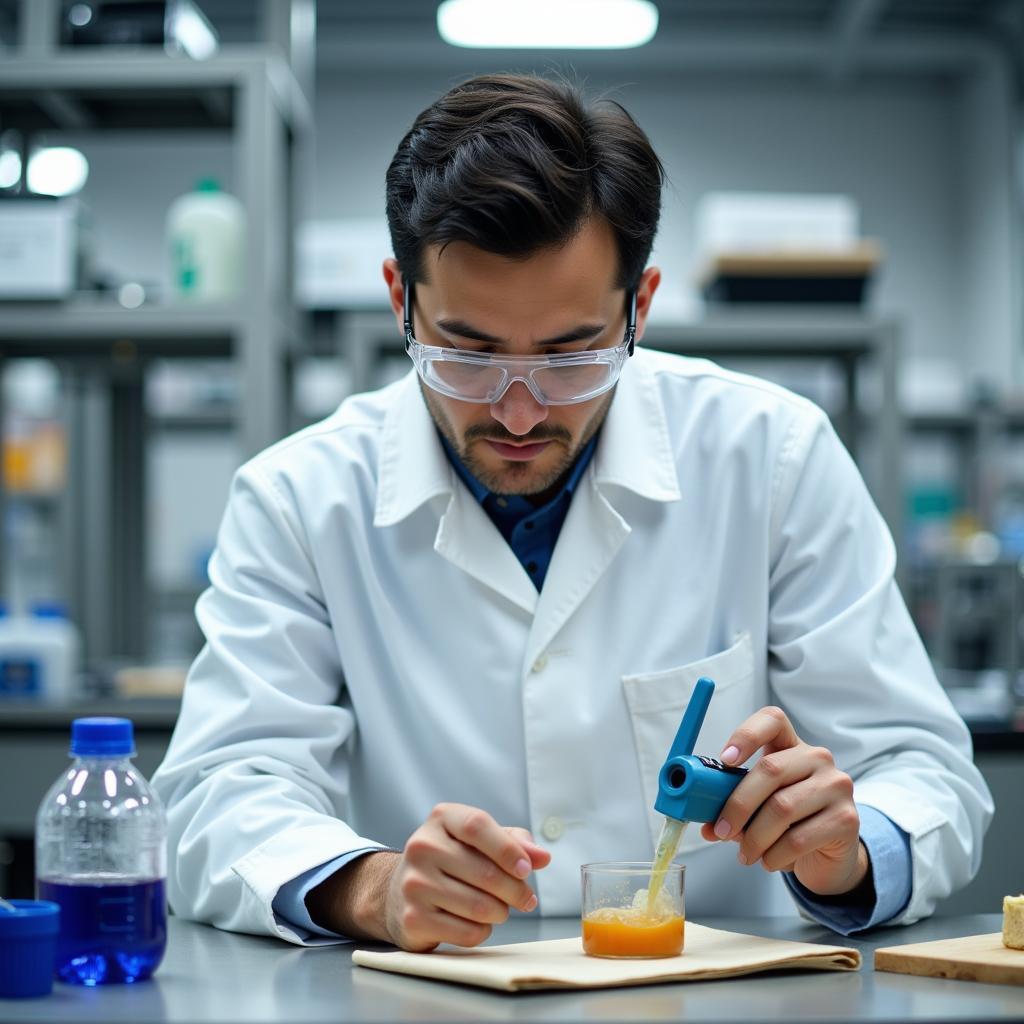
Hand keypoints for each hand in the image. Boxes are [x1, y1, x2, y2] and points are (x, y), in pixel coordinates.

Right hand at [383, 804, 550, 951]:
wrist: (400, 892)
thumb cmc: (452, 861)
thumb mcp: (479, 841)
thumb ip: (514, 842)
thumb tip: (542, 857)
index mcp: (441, 819)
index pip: (477, 825)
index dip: (508, 849)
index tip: (527, 870)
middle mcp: (422, 846)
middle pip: (485, 872)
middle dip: (515, 891)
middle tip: (526, 898)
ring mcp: (414, 883)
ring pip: (479, 907)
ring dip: (501, 912)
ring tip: (500, 909)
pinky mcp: (413, 919)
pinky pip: (466, 932)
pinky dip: (482, 931)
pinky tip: (477, 923)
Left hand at [699, 706, 867, 897]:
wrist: (831, 854)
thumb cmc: (789, 822)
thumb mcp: (759, 806)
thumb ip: (733, 806)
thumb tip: (705, 823)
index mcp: (791, 745)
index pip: (772, 720)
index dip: (746, 735)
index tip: (724, 760)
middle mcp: (818, 758)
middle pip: (770, 769)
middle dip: (738, 804)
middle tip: (721, 830)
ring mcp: (836, 785)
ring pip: (782, 807)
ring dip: (754, 837)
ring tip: (745, 854)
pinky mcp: (847, 818)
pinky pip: (798, 838)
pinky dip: (774, 854)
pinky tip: (768, 861)